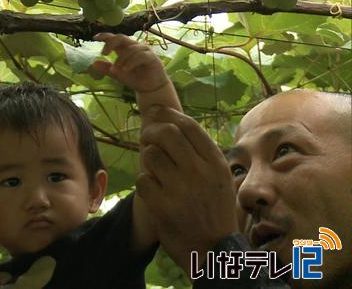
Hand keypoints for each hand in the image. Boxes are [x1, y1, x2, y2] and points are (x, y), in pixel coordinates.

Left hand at [92, 33, 169, 93]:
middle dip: (111, 44)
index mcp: (125, 49)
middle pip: (121, 38)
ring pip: (130, 49)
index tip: (95, 38)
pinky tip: (125, 69)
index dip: (105, 36)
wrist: (150, 89)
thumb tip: (94, 63)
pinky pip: (140, 56)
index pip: (115, 38)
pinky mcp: (152, 57)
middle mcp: (134, 47)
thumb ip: (107, 69)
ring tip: (116, 70)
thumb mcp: (118, 75)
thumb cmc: (135, 79)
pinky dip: (131, 62)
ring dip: (121, 59)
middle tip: (104, 53)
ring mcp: (144, 50)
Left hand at [136, 106, 237, 270]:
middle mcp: (200, 172)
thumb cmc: (213, 209)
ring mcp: (181, 189)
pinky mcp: (162, 206)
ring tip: (153, 167)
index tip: (156, 112)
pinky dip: (144, 181)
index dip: (168, 114)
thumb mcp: (219, 178)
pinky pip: (142, 179)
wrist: (213, 250)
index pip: (188, 126)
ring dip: (147, 158)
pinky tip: (153, 189)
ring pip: (150, 155)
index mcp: (216, 163)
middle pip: (167, 133)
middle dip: (151, 131)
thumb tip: (172, 120)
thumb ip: (200, 152)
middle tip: (146, 136)